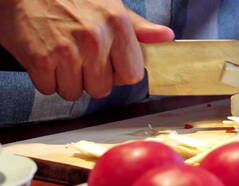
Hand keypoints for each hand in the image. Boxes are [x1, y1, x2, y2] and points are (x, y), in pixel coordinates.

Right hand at [0, 0, 173, 100]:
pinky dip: (45, 78)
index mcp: (116, 25)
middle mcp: (95, 39)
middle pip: (103, 89)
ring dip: (66, 80)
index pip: (132, 76)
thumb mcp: (109, 4)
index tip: (108, 65)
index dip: (118, 74)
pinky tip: (45, 56)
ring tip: (60, 55)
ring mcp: (67, 51)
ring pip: (75, 92)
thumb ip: (138, 26)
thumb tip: (165, 36)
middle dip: (91, 78)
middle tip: (78, 57)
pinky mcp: (41, 60)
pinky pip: (49, 89)